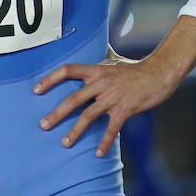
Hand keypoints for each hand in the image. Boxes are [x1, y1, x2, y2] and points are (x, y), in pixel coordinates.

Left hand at [33, 16, 195, 157]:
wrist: (160, 73)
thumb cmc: (136, 68)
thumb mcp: (115, 59)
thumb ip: (103, 53)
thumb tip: (96, 40)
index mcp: (96, 70)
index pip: (67, 70)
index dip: (50, 79)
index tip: (36, 90)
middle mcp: (101, 83)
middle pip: (73, 99)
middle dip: (56, 114)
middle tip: (43, 125)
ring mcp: (113, 97)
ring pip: (88, 116)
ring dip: (75, 131)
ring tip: (64, 143)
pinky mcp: (125, 109)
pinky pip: (111, 129)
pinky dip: (105, 142)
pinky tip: (98, 154)